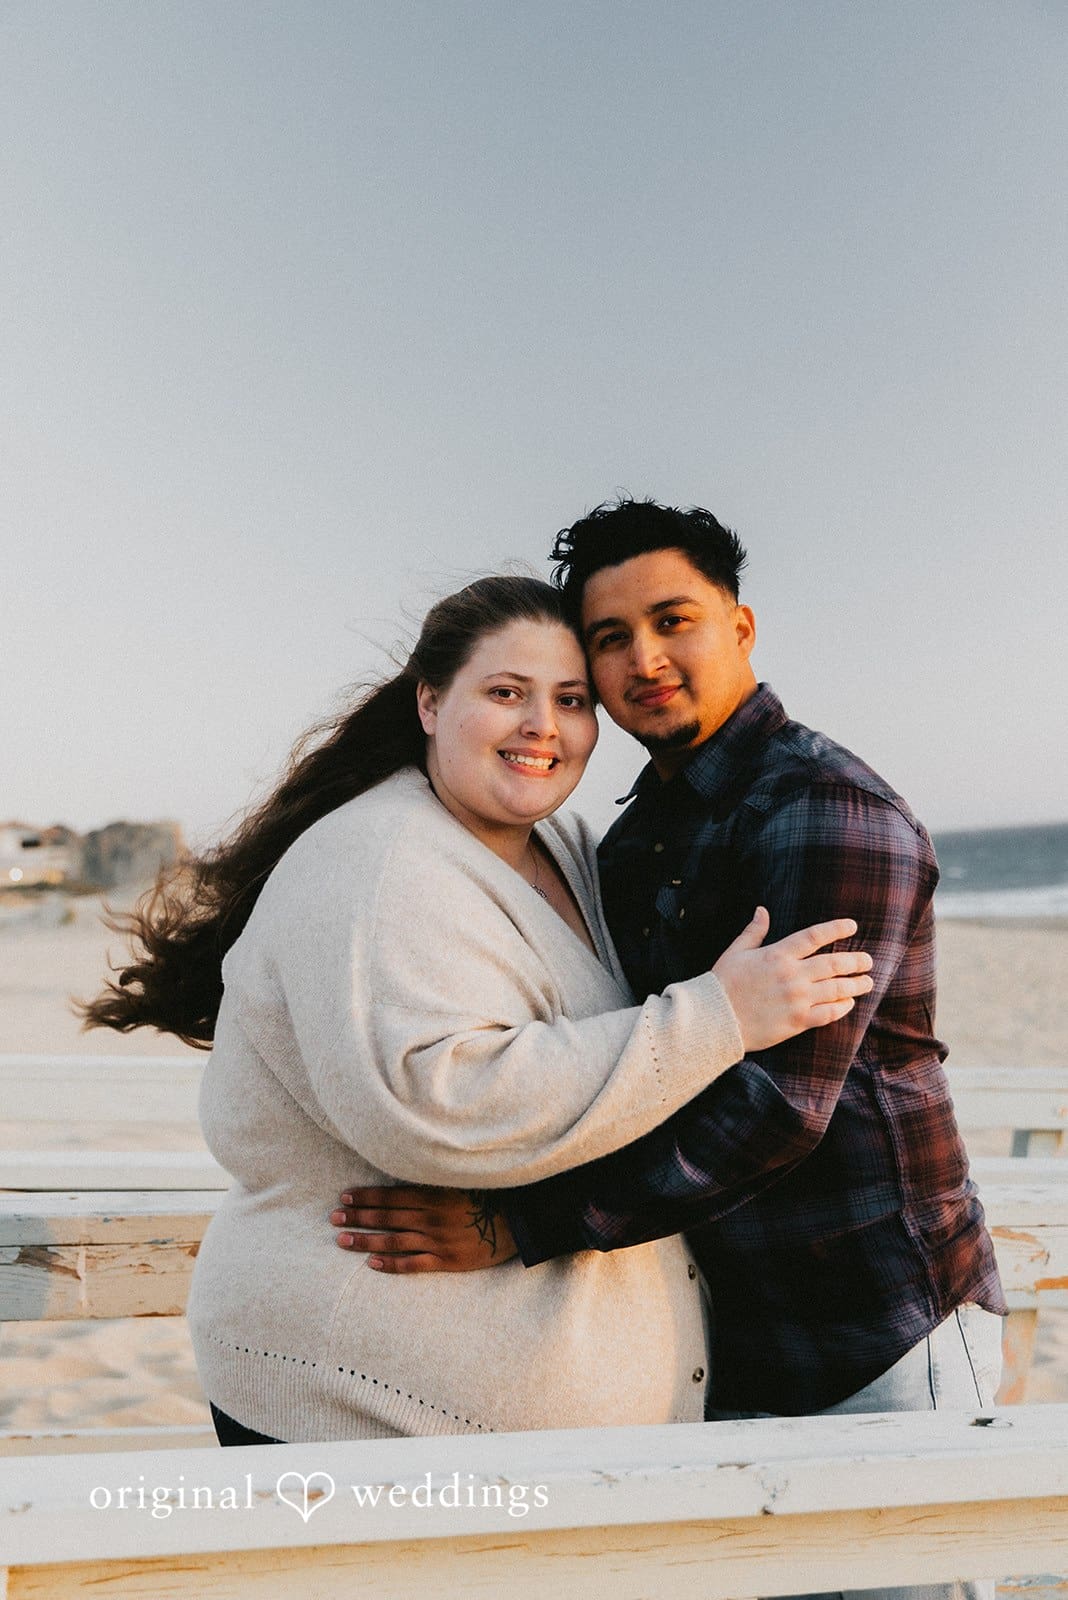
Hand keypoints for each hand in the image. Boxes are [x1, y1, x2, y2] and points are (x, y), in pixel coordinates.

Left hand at [330, 1185, 516, 1273]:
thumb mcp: (458, 1183)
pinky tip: (372, 1264)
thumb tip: (404, 1176)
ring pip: (393, 1240)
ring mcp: (437, 1240)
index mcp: (433, 1195)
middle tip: (333, 1219)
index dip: (365, 1196)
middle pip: (386, 1217)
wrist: (516, 1223)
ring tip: (342, 1241)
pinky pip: (413, 1263)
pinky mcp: (446, 1260)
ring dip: (365, 1240)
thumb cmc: (486, 1199)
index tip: (344, 1197)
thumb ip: (432, 1183)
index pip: (390, 1195)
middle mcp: (431, 1217)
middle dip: (357, 1217)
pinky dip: (391, 1264)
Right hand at [712, 908, 873, 1052]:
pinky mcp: (797, 1022)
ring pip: (836, 989)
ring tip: (867, 982)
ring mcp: (796, 999)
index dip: (836, 929)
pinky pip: (828, 1014)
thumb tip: (762, 910)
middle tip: (868, 960)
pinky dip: (842, 1008)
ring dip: (855, 984)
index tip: (853, 926)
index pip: (814, 936)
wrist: (715, 1019)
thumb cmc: (723, 983)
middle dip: (855, 961)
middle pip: (833, 964)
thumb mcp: (736, 952)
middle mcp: (791, 975)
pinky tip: (849, 1003)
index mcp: (777, 955)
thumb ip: (753, 931)